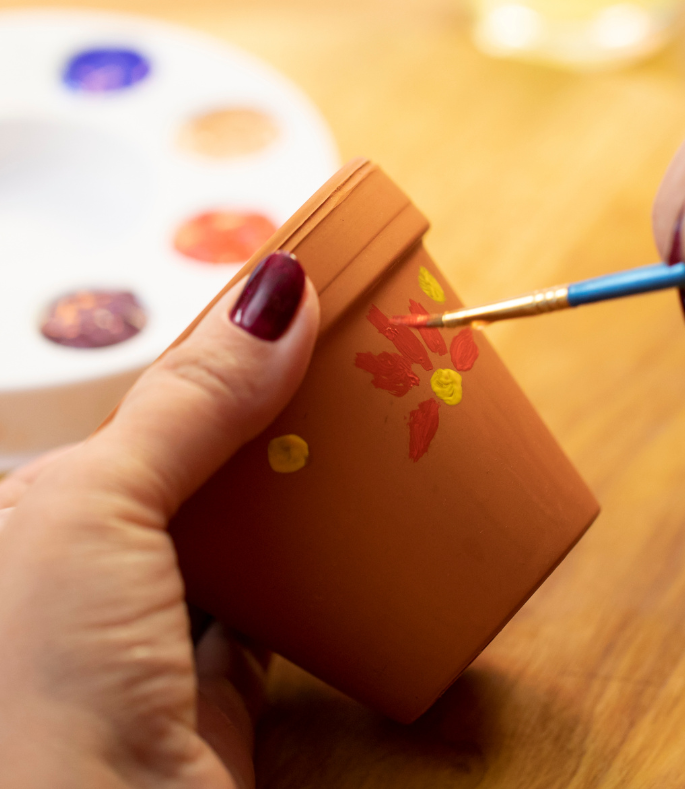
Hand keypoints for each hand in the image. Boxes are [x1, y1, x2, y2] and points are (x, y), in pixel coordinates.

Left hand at [0, 251, 318, 787]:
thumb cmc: (39, 680)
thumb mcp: (95, 506)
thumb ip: (188, 400)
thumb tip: (280, 288)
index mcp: (30, 515)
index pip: (130, 406)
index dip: (204, 354)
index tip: (283, 304)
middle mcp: (82, 574)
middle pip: (192, 465)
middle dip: (262, 413)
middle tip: (339, 355)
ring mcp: (149, 634)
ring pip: (238, 532)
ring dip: (296, 486)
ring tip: (360, 420)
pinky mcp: (216, 689)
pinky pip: (277, 603)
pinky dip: (319, 563)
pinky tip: (359, 519)